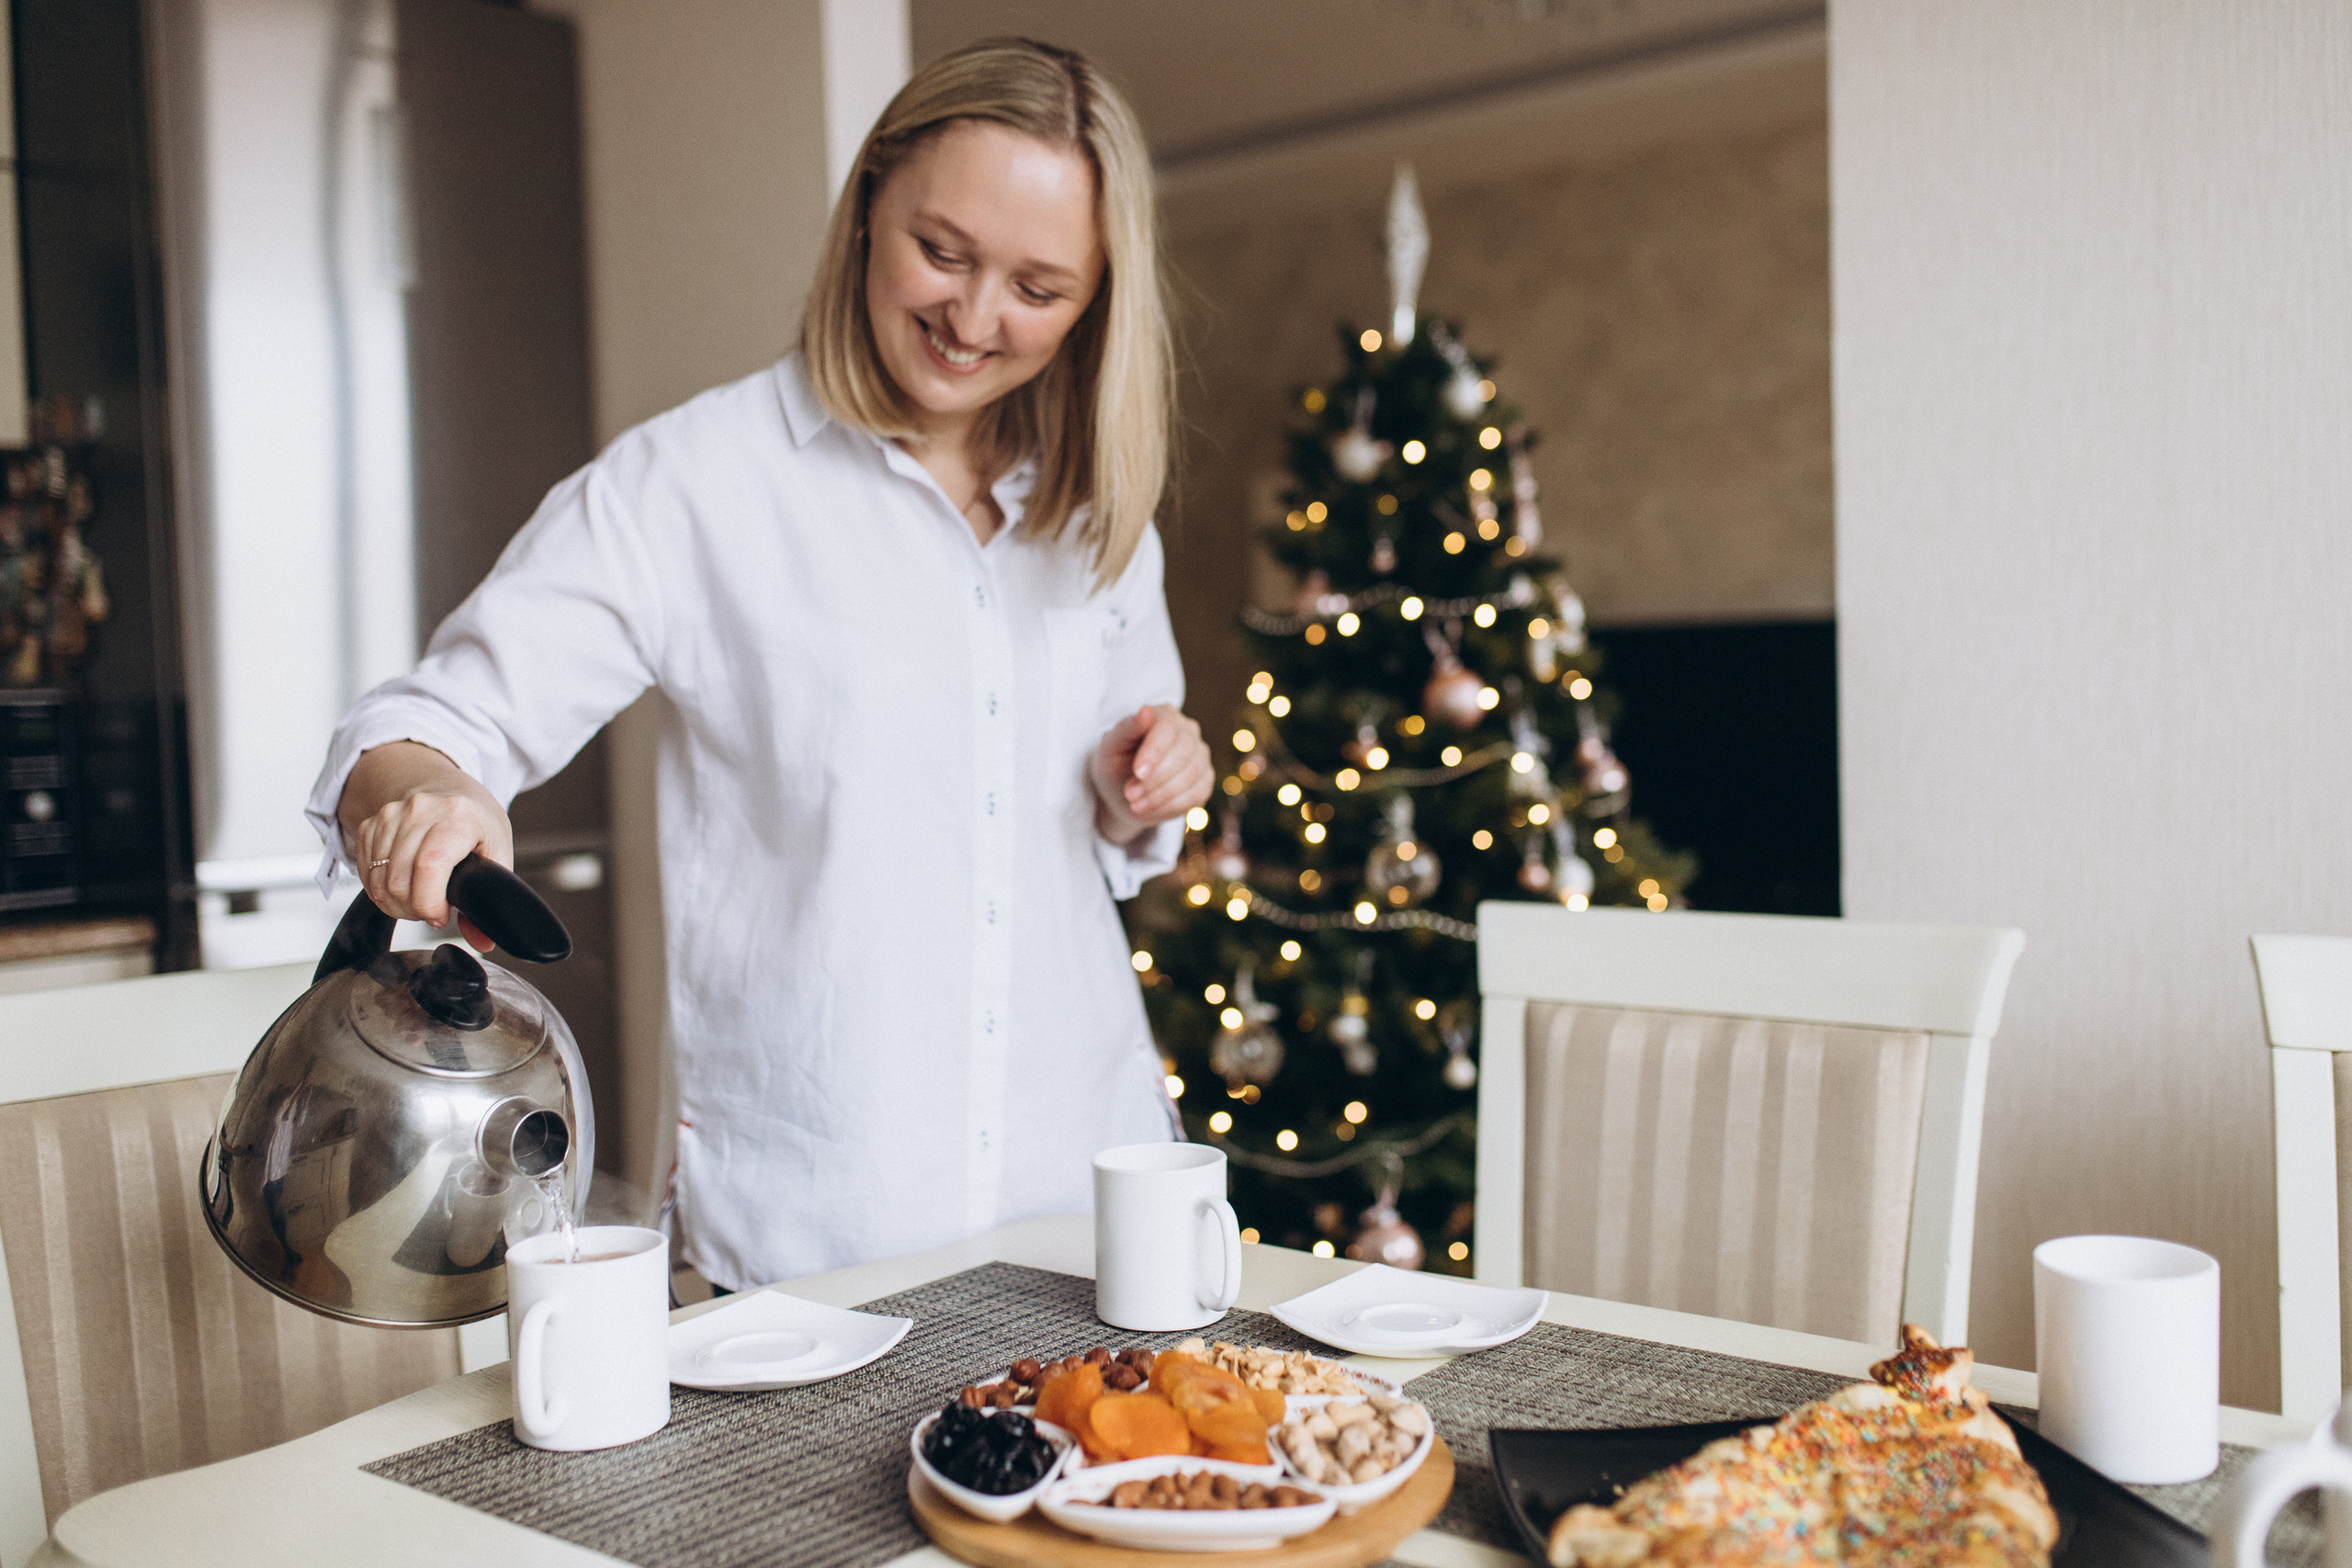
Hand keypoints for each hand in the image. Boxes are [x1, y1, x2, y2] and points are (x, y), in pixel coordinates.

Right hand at [340, 741, 514, 948]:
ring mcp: (391, 814)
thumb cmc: (476, 824)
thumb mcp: (497, 854)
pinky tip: (403, 887)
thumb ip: (489, 898)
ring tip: (419, 901)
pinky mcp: (371, 823)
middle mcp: (421, 810)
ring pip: (378, 881)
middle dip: (414, 910)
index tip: (440, 916)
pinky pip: (365, 873)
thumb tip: (483, 941)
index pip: (430, 866)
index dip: (429, 902)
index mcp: (459, 816)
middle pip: (399, 880)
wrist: (450, 791)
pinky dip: (380, 891)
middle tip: (431, 910)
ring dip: (395, 904)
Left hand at [1089, 703, 1211, 842]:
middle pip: (1183, 753)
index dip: (1155, 751)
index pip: (1168, 728)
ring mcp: (1200, 755)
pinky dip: (1171, 806)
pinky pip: (1197, 794)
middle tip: (1130, 794)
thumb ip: (1128, 728)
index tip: (1138, 773)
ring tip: (1135, 804)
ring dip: (1161, 795)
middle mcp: (1189, 731)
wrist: (1124, 793)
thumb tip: (1146, 710)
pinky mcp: (1205, 780)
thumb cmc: (1116, 763)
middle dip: (1155, 778)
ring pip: (1192, 775)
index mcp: (1165, 715)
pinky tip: (1150, 809)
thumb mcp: (1111, 747)